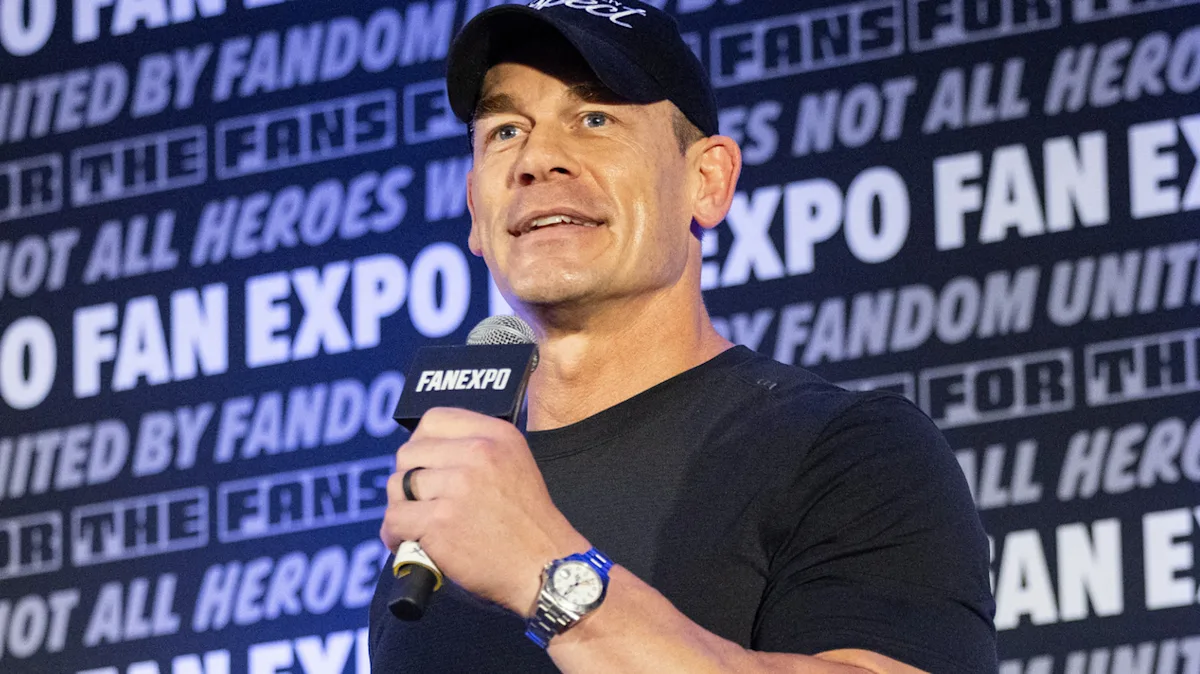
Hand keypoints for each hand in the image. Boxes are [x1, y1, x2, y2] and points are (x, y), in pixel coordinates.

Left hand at [380, 407, 589, 615]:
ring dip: (402, 508)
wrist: (546, 567)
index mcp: (496, 435)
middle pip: (409, 453)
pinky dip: (395, 535)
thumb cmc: (528, 523)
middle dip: (409, 479)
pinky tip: (410, 543)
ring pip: (398, 486)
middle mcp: (478, 453)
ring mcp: (458, 486)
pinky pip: (394, 519)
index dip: (421, 444)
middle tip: (423, 502)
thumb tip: (426, 452)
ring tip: (419, 525)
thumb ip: (477, 449)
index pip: (434, 420)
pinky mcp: (440, 521)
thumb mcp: (514, 464)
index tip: (425, 466)